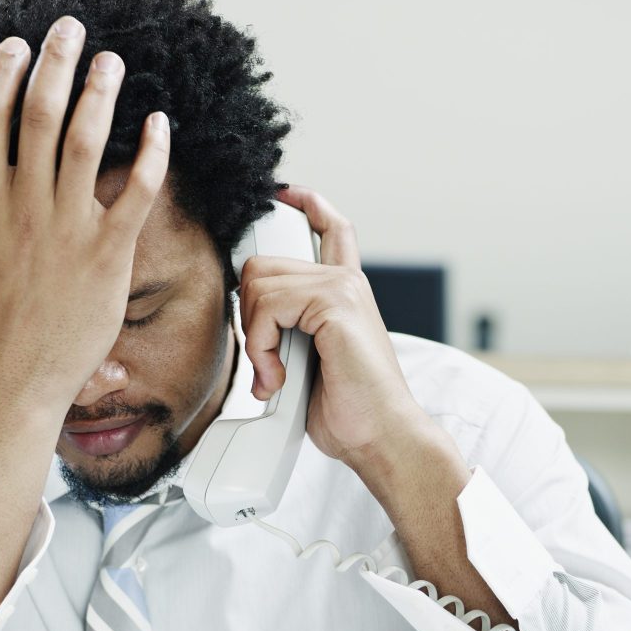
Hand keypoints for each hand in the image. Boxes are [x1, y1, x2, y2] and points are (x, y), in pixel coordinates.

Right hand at [0, 16, 169, 413]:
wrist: (15, 378)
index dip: (3, 74)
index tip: (16, 46)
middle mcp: (24, 207)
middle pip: (38, 114)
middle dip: (55, 63)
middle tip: (71, 29)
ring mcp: (67, 229)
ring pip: (85, 141)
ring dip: (101, 93)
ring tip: (113, 62)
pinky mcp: (107, 255)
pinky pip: (134, 192)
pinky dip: (150, 154)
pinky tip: (159, 123)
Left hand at [238, 185, 434, 468]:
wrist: (381, 436)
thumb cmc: (351, 411)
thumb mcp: (310, 362)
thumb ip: (289, 331)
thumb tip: (251, 322)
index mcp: (346, 293)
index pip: (331, 229)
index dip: (307, 204)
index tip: (283, 193)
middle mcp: (347, 282)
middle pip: (264, 264)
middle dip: (249, 315)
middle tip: (266, 361)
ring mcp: (343, 288)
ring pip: (258, 284)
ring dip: (255, 339)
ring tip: (275, 375)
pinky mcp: (336, 302)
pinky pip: (268, 306)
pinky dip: (261, 347)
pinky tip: (278, 377)